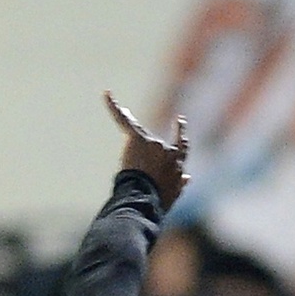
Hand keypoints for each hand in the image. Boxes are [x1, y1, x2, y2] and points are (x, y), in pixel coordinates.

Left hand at [104, 91, 188, 210]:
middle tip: (163, 137)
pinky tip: (106, 94)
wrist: (144, 199)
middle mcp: (169, 150)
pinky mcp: (138, 140)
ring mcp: (153, 144)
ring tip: (129, 149)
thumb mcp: (172, 195)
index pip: (181, 147)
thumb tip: (188, 177)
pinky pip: (124, 121)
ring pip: (138, 144)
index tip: (178, 121)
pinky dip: (113, 107)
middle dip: (155, 151)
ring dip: (131, 159)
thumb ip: (180, 185)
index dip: (179, 134)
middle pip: (157, 147)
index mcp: (178, 163)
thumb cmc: (156, 202)